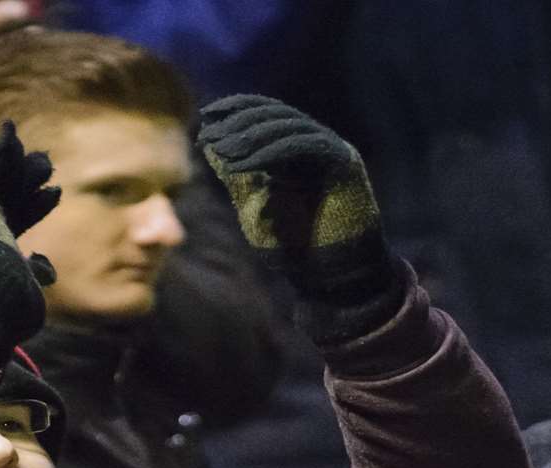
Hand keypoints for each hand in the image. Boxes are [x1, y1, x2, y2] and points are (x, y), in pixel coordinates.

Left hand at [197, 94, 400, 340]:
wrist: (328, 274)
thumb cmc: (293, 244)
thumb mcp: (253, 204)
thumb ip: (236, 176)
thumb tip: (208, 145)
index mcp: (298, 149)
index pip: (267, 114)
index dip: (236, 110)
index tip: (206, 117)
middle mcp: (318, 144)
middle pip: (276, 115)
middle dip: (238, 122)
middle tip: (209, 133)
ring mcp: (334, 150)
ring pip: (288, 127)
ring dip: (250, 136)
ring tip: (220, 149)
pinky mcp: (344, 162)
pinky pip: (303, 145)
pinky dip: (269, 152)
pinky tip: (240, 166)